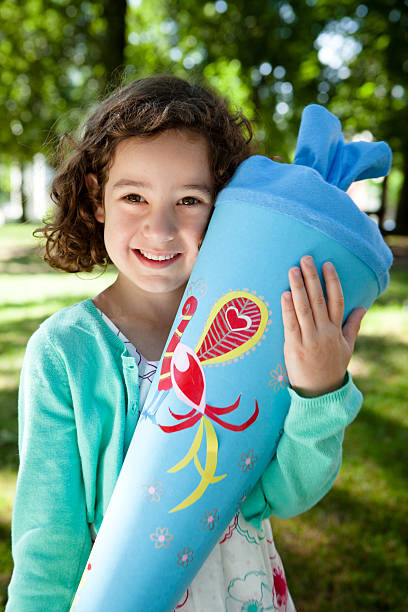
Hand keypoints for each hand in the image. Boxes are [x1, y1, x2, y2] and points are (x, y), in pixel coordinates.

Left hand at [281, 255, 365, 396]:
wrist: (320, 394)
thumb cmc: (332, 368)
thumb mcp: (347, 347)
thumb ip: (352, 326)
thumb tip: (362, 308)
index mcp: (336, 330)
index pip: (336, 300)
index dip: (332, 281)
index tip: (326, 265)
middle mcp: (324, 332)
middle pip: (318, 300)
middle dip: (312, 278)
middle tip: (306, 259)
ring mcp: (309, 339)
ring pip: (304, 309)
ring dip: (298, 287)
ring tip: (292, 270)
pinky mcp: (294, 347)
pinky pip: (291, 325)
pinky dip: (288, 309)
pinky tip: (285, 294)